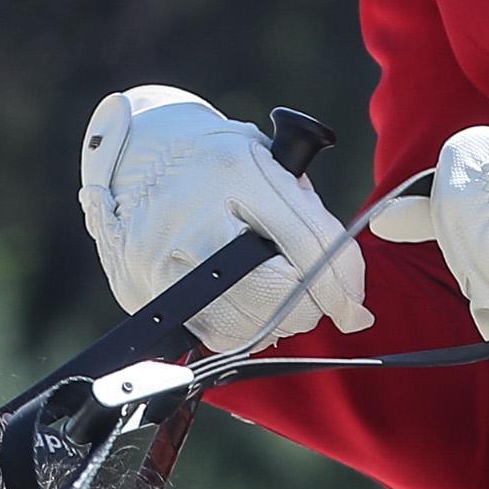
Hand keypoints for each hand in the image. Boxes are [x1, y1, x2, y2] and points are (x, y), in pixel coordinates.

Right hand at [77, 88, 368, 356]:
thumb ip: (304, 212)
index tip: (355, 308)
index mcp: (234, 171)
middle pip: (277, 291)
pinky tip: (245, 310)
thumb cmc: (212, 161)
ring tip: (279, 304)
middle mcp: (194, 213)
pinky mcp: (142, 284)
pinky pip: (208, 331)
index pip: (307, 242)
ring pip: (244, 322)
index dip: (342, 284)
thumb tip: (345, 286)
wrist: (132, 155)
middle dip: (310, 307)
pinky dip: (240, 332)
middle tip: (316, 303)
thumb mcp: (263, 160)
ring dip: (277, 324)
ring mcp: (162, 253)